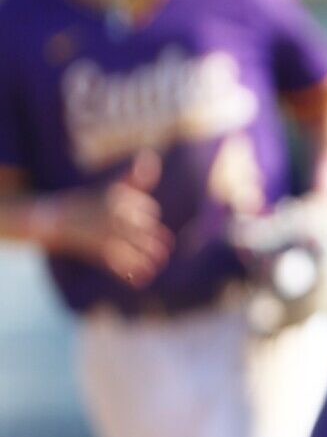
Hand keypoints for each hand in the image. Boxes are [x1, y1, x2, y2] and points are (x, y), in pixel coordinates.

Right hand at [51, 151, 171, 286]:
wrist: (53, 218)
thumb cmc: (87, 201)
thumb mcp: (110, 186)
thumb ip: (133, 177)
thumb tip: (150, 157)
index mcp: (119, 197)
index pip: (148, 210)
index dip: (149, 219)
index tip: (147, 225)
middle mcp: (114, 215)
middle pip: (146, 230)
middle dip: (155, 241)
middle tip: (164, 251)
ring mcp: (106, 233)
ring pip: (137, 248)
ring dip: (149, 259)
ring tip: (157, 265)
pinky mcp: (98, 250)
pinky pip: (121, 262)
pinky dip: (132, 272)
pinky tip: (142, 280)